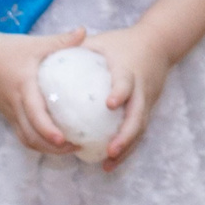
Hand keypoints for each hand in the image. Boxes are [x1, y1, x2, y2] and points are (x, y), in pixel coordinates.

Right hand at [0, 25, 84, 153]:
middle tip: (77, 147)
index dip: (48, 129)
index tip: (63, 139)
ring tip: (70, 148)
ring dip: (46, 148)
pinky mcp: (7, 115)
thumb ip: (61, 40)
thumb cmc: (9, 49)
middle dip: (53, 147)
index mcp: (23, 87)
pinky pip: (22, 134)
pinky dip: (37, 142)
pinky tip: (54, 143)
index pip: (34, 114)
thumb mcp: (36, 44)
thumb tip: (84, 31)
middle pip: (31, 135)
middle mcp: (15, 104)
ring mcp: (9, 112)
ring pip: (26, 139)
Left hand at [79, 23, 171, 168]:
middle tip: (110, 150)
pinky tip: (111, 162)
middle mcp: (141, 89)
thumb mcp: (102, 41)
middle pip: (138, 115)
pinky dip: (127, 148)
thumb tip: (46, 57)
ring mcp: (147, 101)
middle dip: (126, 135)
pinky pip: (138, 132)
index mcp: (129, 70)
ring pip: (140, 129)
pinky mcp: (148, 109)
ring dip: (127, 148)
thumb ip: (77, 49)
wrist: (159, 44)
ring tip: (109, 163)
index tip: (110, 104)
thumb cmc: (123, 42)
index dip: (120, 93)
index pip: (126, 83)